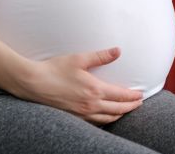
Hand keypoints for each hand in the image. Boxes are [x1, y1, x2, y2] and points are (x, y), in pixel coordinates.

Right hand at [21, 47, 143, 124]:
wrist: (33, 84)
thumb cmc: (54, 69)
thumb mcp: (79, 59)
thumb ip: (100, 56)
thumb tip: (117, 51)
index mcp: (94, 90)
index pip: (120, 95)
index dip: (133, 96)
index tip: (140, 95)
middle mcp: (90, 105)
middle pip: (117, 110)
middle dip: (130, 107)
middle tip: (138, 104)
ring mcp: (82, 114)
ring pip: (107, 118)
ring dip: (119, 115)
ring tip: (125, 111)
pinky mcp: (74, 118)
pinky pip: (95, 122)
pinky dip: (105, 120)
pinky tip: (106, 117)